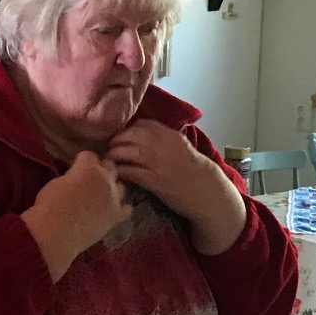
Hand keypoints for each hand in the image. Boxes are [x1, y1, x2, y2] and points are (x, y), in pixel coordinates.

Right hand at [21, 151, 130, 281]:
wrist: (56, 233)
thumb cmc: (49, 206)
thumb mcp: (56, 182)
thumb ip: (71, 176)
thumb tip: (74, 179)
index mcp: (88, 167)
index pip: (89, 155)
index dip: (81, 161)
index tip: (74, 168)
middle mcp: (105, 178)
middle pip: (109, 166)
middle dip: (100, 170)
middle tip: (88, 181)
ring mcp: (114, 197)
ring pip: (121, 186)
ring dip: (112, 188)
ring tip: (101, 196)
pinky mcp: (116, 216)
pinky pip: (127, 209)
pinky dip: (121, 208)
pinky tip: (113, 211)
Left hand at [107, 122, 246, 253]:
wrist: (207, 190)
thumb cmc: (194, 169)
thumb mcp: (181, 145)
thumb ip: (164, 137)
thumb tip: (144, 134)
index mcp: (169, 134)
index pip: (141, 124)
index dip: (127, 129)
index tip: (120, 136)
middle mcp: (161, 145)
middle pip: (128, 135)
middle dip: (115, 141)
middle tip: (108, 148)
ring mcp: (156, 162)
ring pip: (125, 152)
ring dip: (113, 156)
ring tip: (108, 161)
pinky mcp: (153, 180)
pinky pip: (129, 172)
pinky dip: (119, 172)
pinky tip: (115, 174)